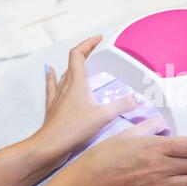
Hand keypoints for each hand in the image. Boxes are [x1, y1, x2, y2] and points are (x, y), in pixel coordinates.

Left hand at [33, 36, 140, 164]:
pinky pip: (52, 86)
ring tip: (83, 63)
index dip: (88, 44)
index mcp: (76, 83)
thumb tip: (137, 98)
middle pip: (73, 61)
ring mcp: (57, 96)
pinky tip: (50, 72)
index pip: (79, 54)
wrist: (49, 146)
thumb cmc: (73, 129)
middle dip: (86, 53)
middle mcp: (65, 86)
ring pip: (65, 74)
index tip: (99, 39)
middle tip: (98, 52)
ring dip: (75, 66)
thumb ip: (122, 106)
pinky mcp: (53, 107)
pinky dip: (52, 76)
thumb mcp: (103, 116)